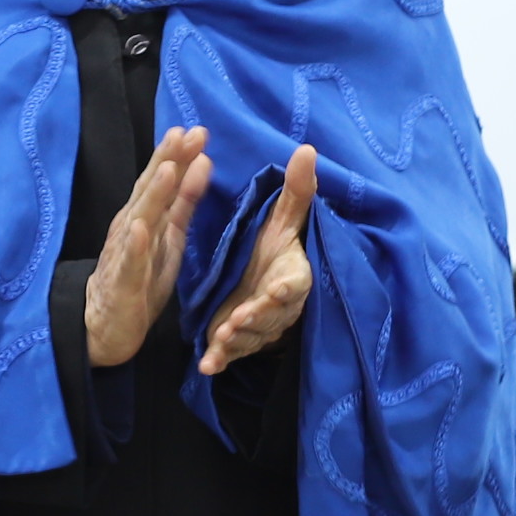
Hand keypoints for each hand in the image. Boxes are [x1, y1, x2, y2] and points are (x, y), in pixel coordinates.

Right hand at [83, 126, 211, 367]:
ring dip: (152, 193)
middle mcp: (131, 226)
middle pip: (149, 189)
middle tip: (185, 133)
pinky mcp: (122, 280)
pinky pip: (129, 260)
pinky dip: (134, 243)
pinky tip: (141, 227)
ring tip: (167, 169)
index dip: (177, 155)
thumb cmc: (141, 277)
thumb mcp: (170, 235)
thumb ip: (185, 200)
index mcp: (145, 215)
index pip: (161, 179)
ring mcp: (124, 251)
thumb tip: (203, 160)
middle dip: (167, 161)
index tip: (195, 130)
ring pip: (139, 218)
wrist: (107, 323)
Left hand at [197, 144, 317, 377]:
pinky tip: (207, 366)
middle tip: (238, 318)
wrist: (259, 284)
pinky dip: (220, 360)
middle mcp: (279, 306)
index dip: (288, 287)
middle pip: (272, 315)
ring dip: (236, 340)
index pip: (296, 283)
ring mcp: (259, 328)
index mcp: (293, 275)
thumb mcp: (282, 222)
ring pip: (250, 337)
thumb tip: (308, 149)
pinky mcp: (240, 342)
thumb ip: (296, 192)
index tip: (278, 288)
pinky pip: (232, 354)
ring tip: (219, 339)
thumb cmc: (273, 251)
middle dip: (256, 317)